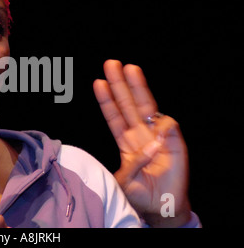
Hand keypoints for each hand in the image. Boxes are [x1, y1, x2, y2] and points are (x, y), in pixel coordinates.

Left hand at [93, 60, 191, 226]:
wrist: (162, 207)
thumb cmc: (140, 194)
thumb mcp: (124, 182)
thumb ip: (131, 166)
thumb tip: (151, 147)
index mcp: (125, 141)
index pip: (114, 116)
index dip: (106, 100)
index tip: (98, 82)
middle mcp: (139, 134)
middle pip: (128, 104)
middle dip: (120, 84)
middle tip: (111, 63)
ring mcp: (156, 136)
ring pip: (146, 107)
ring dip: (138, 88)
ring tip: (131, 68)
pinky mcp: (174, 143)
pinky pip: (168, 127)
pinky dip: (163, 127)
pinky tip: (159, 135)